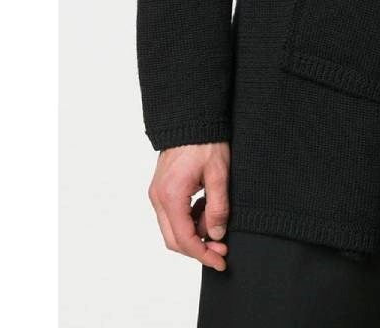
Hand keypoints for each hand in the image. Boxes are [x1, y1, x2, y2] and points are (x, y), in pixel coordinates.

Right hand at [148, 141, 230, 270]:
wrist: (191, 118)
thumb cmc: (205, 141)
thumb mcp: (218, 173)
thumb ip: (218, 206)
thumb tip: (216, 234)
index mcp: (171, 196)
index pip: (184, 239)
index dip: (203, 255)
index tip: (220, 261)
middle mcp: (158, 198)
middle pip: (174, 239)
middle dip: (199, 248)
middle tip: (222, 249)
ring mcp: (158, 194)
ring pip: (172, 228)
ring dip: (195, 233)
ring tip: (217, 224)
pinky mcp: (162, 189)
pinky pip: (173, 215)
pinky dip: (189, 220)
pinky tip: (206, 210)